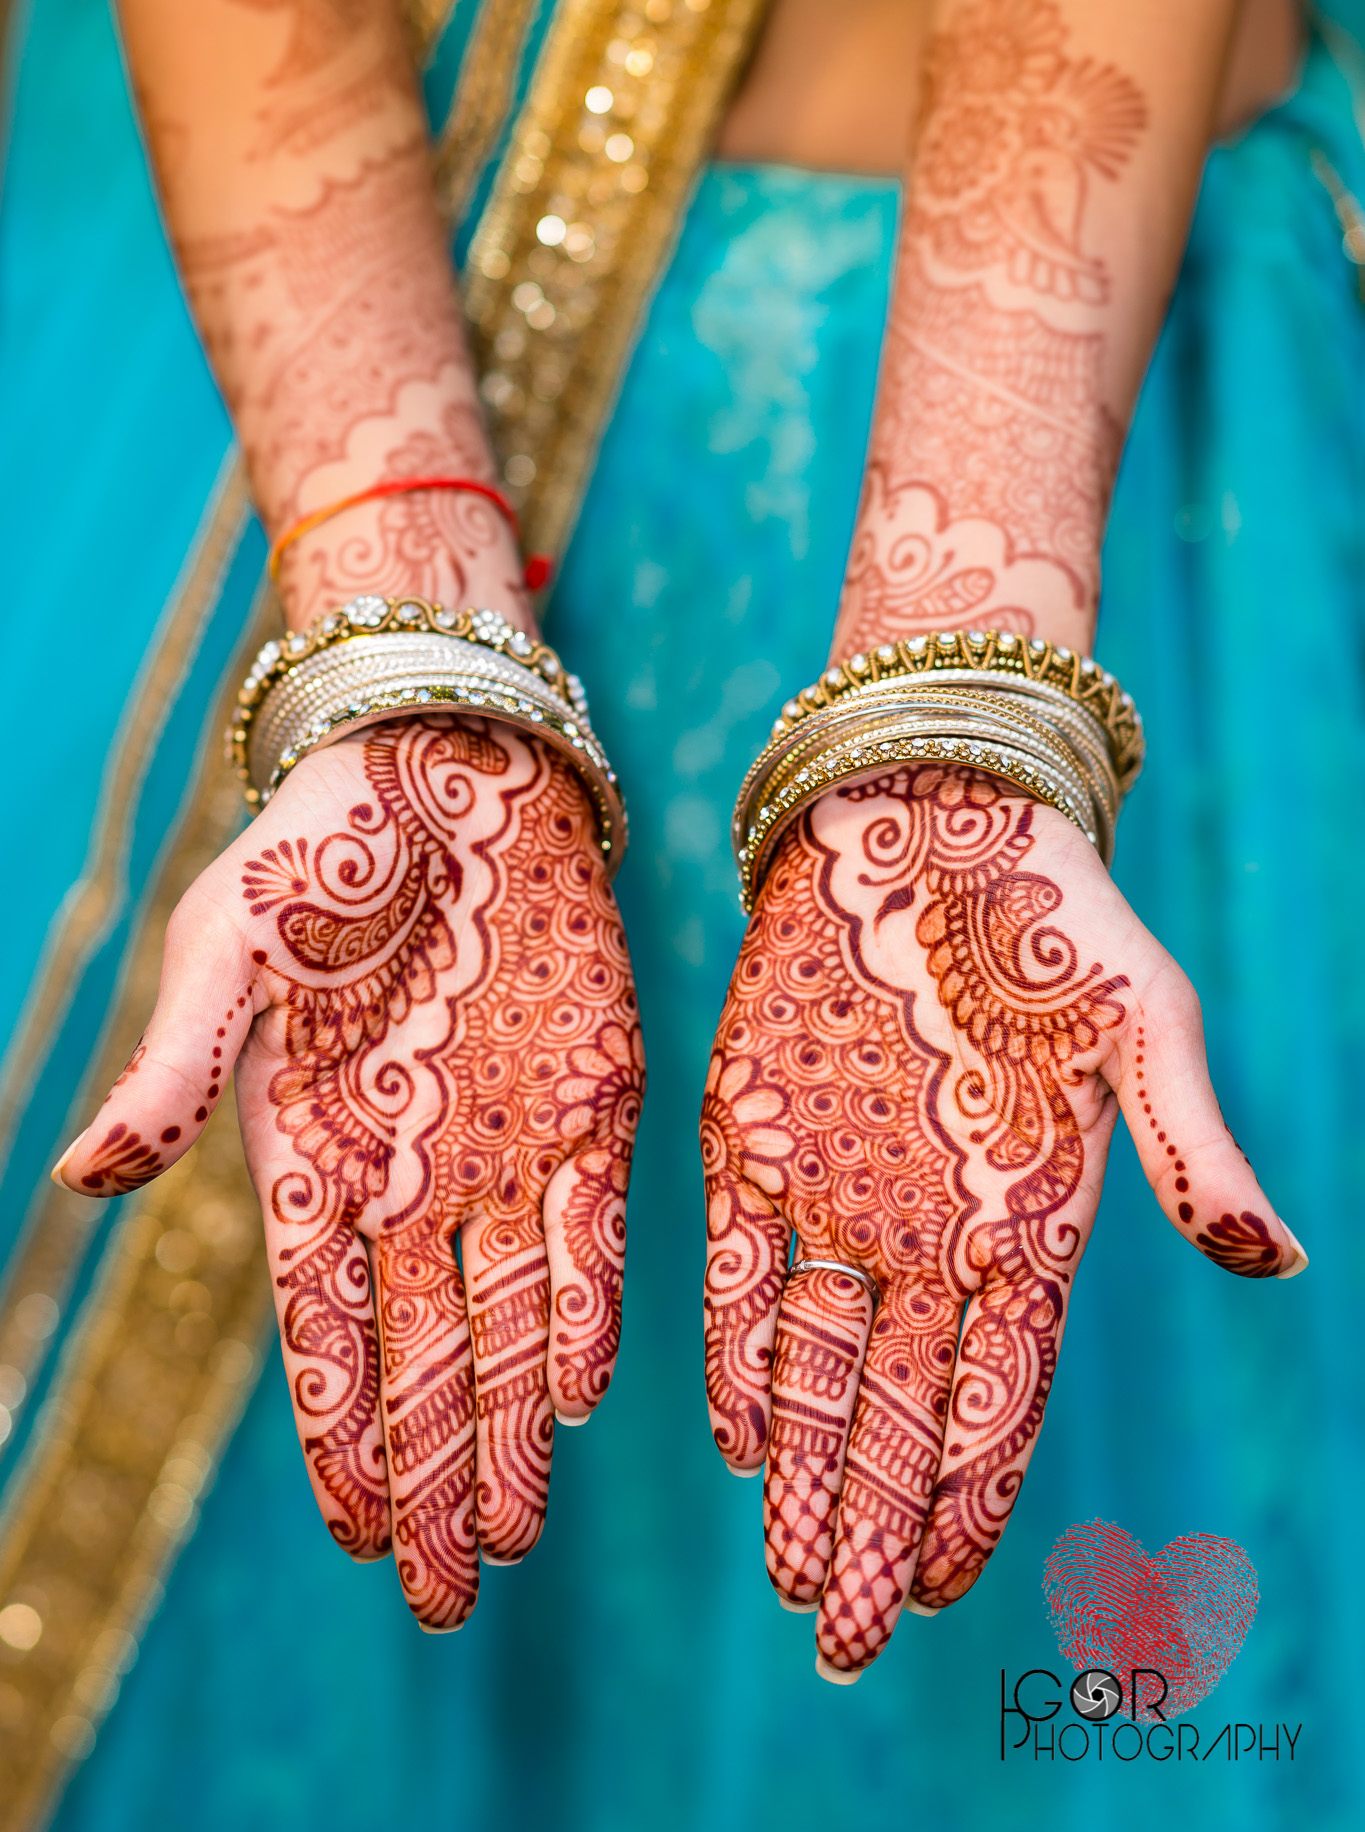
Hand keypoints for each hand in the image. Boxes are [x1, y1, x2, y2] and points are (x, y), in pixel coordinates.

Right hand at [57, 718, 641, 1628]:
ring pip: (507, 1314)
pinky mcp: (588, 1096)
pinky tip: (581, 1386)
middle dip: (433, 1470)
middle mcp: (407, 1175)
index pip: (322, 1325)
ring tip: (514, 1529)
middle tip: (450, 1589)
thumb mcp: (228, 949)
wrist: (443, 759)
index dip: (337, 1430)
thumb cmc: (316, 846)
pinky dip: (583, 1303)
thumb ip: (179, 1068)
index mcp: (309, 1155)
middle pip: (418, 1351)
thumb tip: (85, 1177)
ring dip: (510, 1423)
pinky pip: (589, 1223)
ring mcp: (501, 1142)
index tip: (359, 1532)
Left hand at [701, 763, 1302, 1679]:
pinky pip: (745, 1266)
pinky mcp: (759, 1136)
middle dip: (876, 1520)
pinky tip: (734, 1431)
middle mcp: (933, 1228)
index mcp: (1033, 1218)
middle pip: (903, 1405)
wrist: (929, 807)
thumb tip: (1277, 1265)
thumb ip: (1191, 1144)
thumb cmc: (1057, 912)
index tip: (943, 1588)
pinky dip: (741, 1347)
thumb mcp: (1143, 1021)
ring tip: (793, 1570)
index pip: (1003, 1389)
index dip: (975, 1492)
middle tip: (845, 1634)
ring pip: (820, 1358)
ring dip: (806, 1464)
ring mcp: (844, 1188)